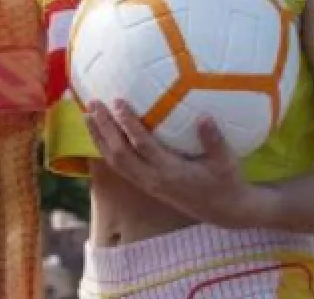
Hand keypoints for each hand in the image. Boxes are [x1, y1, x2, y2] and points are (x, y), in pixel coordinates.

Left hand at [85, 101, 274, 229]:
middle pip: (120, 155)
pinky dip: (106, 150)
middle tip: (93, 104)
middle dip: (104, 129)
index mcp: (171, 173)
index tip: (117, 102)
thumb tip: (203, 116)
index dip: (128, 125)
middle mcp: (154, 180)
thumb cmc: (226, 182)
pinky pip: (119, 168)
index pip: (143, 146)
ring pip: (115, 163)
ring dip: (100, 139)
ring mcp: (147, 184)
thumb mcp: (226, 162)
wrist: (223, 211)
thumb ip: (214, 140)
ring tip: (87, 115)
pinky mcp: (145, 185)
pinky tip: (99, 135)